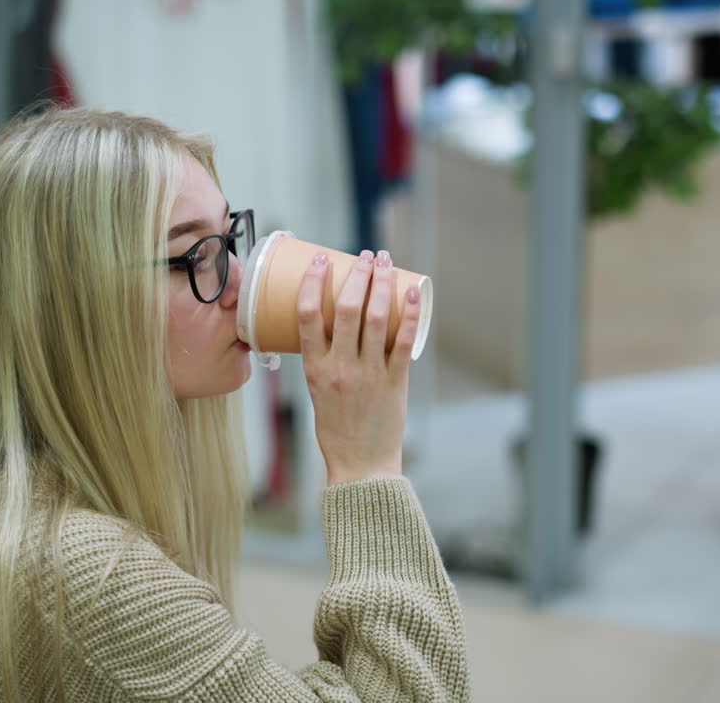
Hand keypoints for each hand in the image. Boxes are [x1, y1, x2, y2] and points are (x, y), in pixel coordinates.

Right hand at [296, 249, 423, 485]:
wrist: (360, 464)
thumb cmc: (336, 428)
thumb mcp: (316, 390)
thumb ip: (323, 358)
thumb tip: (334, 321)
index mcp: (314, 368)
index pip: (307, 314)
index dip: (313, 282)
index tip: (320, 260)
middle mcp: (340, 367)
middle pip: (347, 309)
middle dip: (358, 275)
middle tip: (366, 256)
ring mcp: (368, 374)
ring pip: (375, 318)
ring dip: (382, 284)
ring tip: (386, 262)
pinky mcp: (394, 382)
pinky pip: (402, 341)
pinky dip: (408, 313)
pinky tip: (412, 292)